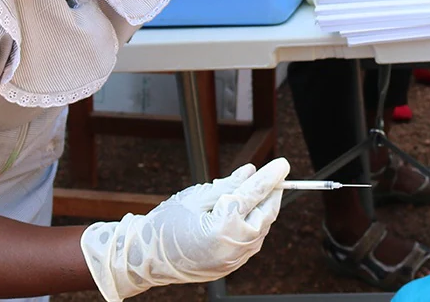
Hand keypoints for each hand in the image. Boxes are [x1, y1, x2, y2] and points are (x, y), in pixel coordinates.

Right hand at [80, 158, 290, 300]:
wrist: (146, 258)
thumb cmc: (165, 225)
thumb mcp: (195, 198)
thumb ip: (227, 185)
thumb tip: (251, 172)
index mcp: (223, 227)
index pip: (253, 196)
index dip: (269, 177)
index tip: (283, 163)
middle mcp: (234, 247)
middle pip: (265, 214)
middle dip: (271, 194)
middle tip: (276, 176)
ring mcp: (234, 260)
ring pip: (261, 229)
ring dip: (262, 209)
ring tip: (256, 191)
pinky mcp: (231, 266)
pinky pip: (251, 241)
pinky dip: (253, 224)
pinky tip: (246, 212)